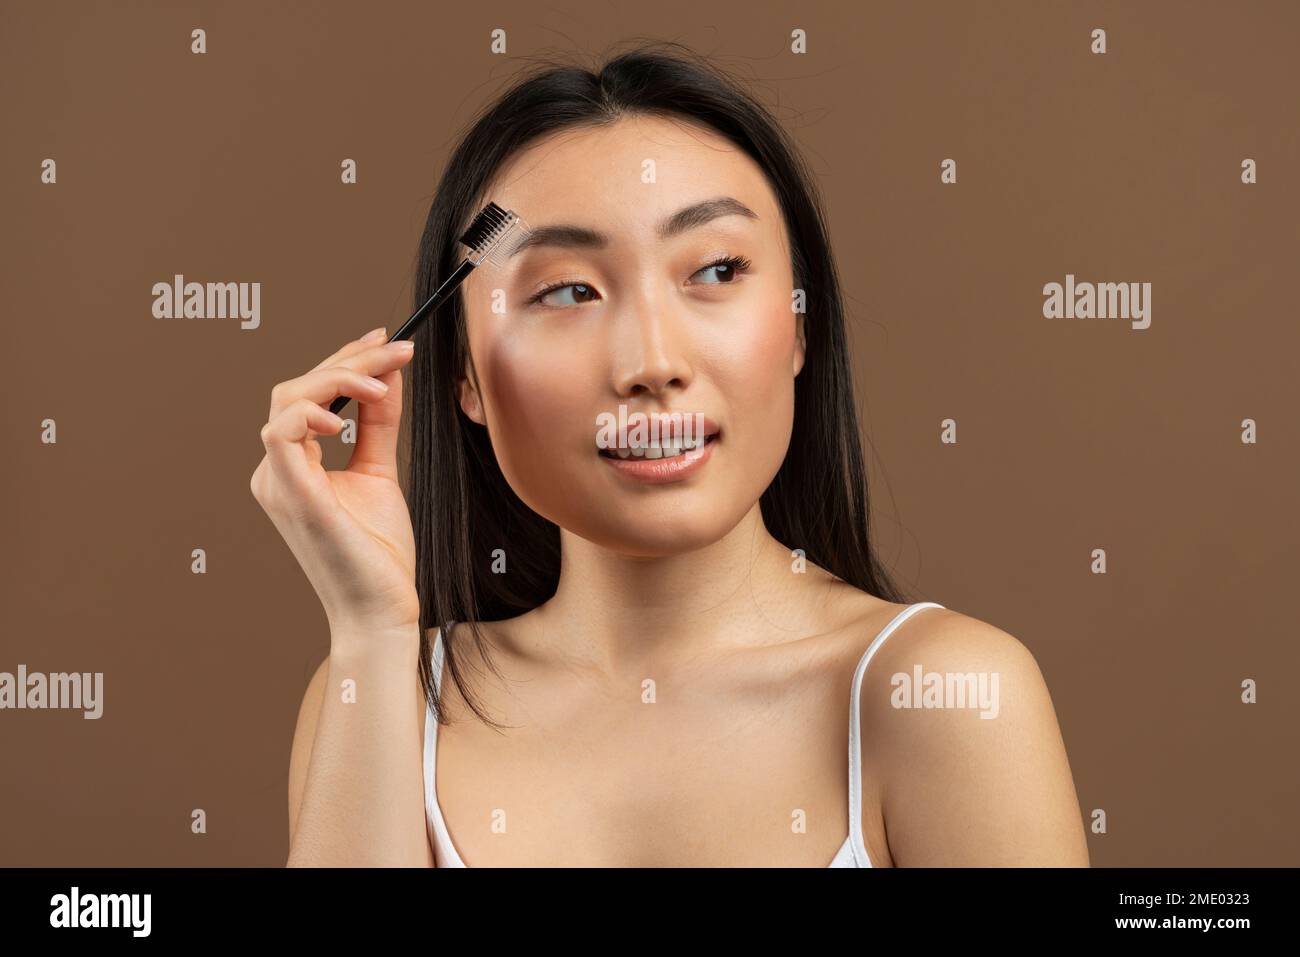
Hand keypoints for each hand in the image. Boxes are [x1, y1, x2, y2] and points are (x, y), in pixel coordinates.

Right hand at [250, 328, 420, 638]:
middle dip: (348, 360)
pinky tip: (346, 416)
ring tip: (382, 379)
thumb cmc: (377, 553)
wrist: (381, 609)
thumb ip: (378, 424)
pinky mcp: (292, 496)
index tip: (385, 340)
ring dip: (338, 377)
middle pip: (295, 388)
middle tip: (396, 347)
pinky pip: (281, 435)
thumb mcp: (380, 472)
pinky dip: (309, 413)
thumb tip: (387, 376)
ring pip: (287, 400)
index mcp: (293, 466)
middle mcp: (276, 471)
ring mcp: (278, 483)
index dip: (343, 360)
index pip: (306, 394)